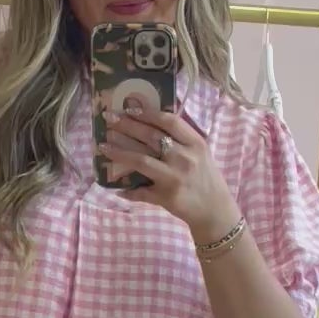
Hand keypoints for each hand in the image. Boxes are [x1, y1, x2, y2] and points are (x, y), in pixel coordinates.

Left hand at [102, 107, 240, 241]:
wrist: (215, 210)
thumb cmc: (205, 177)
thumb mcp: (200, 152)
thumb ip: (181, 138)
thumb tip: (149, 122)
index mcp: (195, 143)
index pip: (169, 121)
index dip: (147, 113)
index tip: (129, 108)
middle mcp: (184, 158)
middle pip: (151, 137)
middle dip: (127, 126)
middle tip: (109, 119)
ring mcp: (174, 178)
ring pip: (141, 160)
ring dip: (119, 152)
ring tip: (103, 145)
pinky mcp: (166, 197)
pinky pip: (141, 191)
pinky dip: (127, 189)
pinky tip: (114, 186)